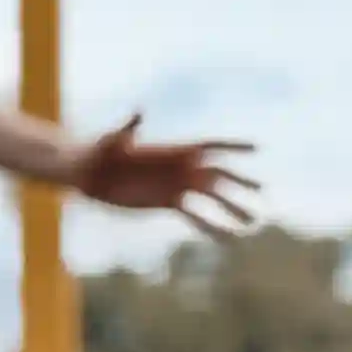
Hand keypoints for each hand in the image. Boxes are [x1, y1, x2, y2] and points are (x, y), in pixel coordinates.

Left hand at [68, 116, 258, 235]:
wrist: (89, 173)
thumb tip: (138, 112)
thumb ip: (129, 128)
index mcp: (175, 149)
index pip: (211, 145)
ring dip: (232, 209)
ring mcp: (177, 185)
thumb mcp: (115, 139)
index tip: (257, 149)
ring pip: (212, 198)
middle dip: (241, 182)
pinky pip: (195, 216)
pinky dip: (212, 227)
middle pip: (219, 174)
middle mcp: (182, 167)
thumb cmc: (100, 150)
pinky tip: (228, 238)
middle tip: (262, 192)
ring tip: (252, 222)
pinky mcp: (168, 203)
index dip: (233, 146)